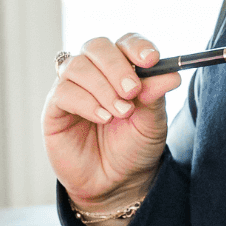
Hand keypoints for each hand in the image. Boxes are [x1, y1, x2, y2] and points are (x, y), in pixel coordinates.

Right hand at [42, 33, 181, 207]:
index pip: (126, 42)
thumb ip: (156, 96)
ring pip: (78, 66)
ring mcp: (72, 87)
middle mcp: (95, 72)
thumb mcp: (152, 123)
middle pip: (97, 46)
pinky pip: (63, 91)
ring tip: (121, 113)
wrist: (116, 183)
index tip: (152, 60)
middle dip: (117, 65)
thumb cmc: (134, 148)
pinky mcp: (54, 108)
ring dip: (103, 87)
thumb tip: (171, 74)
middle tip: (132, 90)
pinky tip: (102, 118)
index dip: (137, 46)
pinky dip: (87, 102)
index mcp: (122, 69)